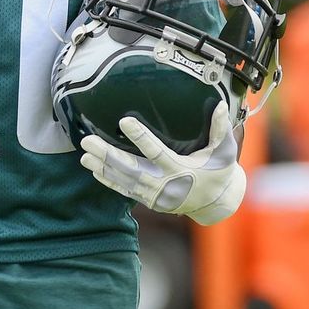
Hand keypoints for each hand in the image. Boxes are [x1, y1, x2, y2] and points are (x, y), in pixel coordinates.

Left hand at [79, 102, 246, 225]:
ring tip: (84, 154)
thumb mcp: (224, 152)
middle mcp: (165, 184)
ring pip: (124, 181)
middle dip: (108, 155)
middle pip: (132, 169)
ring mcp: (155, 195)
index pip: (157, 152)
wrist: (215, 203)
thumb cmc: (219, 171)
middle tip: (88, 141)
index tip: (124, 121)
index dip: (141, 137)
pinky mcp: (150, 201)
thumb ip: (221, 129)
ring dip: (103, 167)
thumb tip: (223, 105)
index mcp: (182, 170)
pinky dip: (109, 181)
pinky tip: (93, 169)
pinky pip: (125, 191)